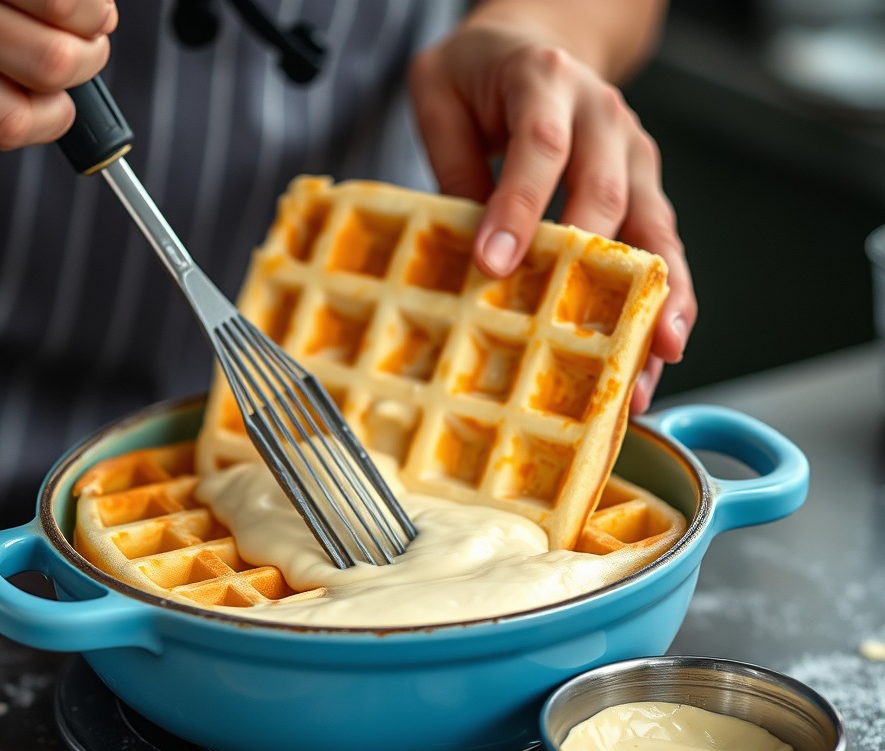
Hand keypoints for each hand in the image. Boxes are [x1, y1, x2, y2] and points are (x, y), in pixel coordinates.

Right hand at [0, 0, 117, 148]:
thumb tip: (99, 20)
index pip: (63, 6)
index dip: (95, 19)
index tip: (95, 20)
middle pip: (51, 64)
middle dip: (86, 65)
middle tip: (81, 54)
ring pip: (18, 121)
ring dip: (55, 114)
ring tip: (51, 89)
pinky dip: (16, 126)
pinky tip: (8, 95)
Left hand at [408, 7, 695, 410]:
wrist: (538, 39)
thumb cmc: (482, 73)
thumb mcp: (440, 96)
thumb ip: (450, 167)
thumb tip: (464, 255)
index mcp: (543, 79)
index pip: (538, 145)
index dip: (520, 207)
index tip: (496, 265)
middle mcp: (601, 114)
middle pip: (608, 192)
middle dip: (596, 270)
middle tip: (579, 331)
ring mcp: (632, 152)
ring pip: (655, 227)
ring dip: (659, 297)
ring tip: (655, 356)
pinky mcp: (644, 186)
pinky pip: (661, 244)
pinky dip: (665, 298)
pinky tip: (659, 347)